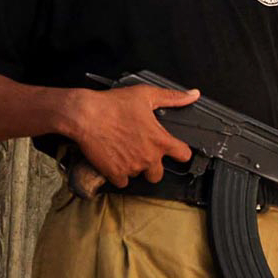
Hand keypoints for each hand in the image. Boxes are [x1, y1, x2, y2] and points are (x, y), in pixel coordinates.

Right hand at [71, 85, 197, 187]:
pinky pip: (122, 182)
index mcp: (160, 141)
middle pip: (159, 174)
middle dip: (152, 166)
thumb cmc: (112, 105)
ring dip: (134, 168)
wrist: (84, 115)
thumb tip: (193, 95)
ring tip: (125, 153)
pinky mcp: (115, 174)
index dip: (180, 153)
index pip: (184, 156)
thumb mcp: (146, 95)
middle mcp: (149, 157)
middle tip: (142, 154)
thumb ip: (172, 97)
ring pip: (139, 176)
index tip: (175, 150)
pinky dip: (118, 175)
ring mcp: (132, 167)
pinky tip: (114, 161)